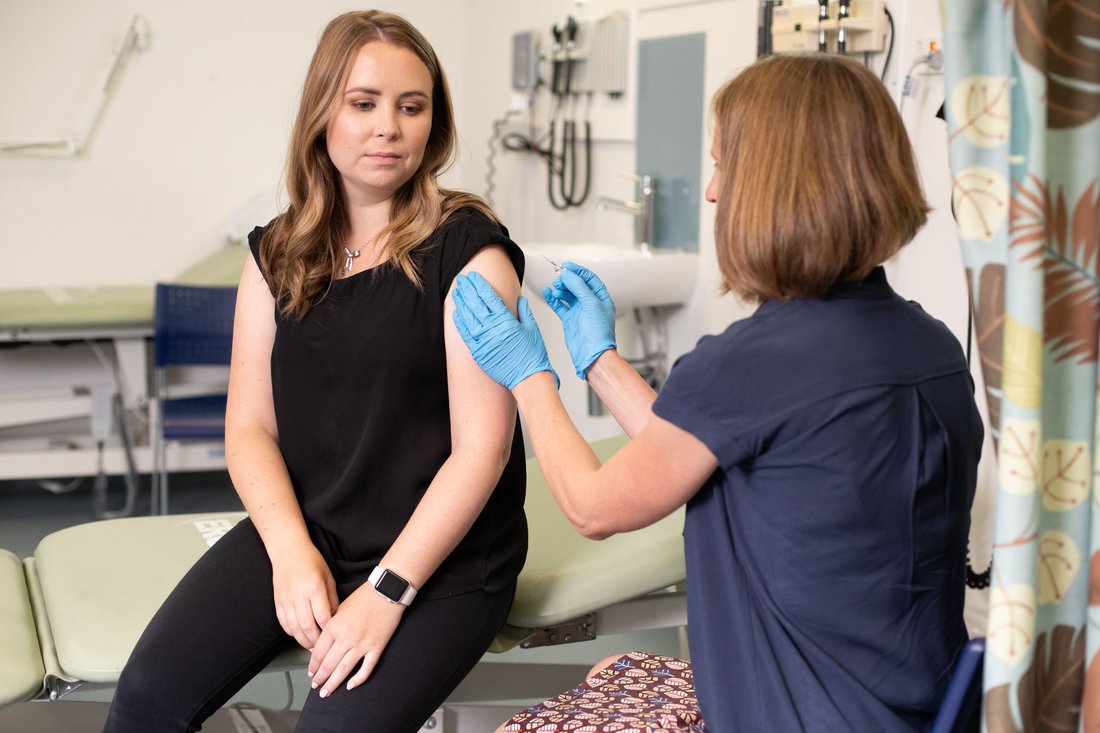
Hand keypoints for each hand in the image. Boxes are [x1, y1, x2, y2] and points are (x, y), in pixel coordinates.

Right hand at [270, 545, 338, 649]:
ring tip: (312, 646)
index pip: (322, 617)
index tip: (334, 637)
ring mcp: (286, 600)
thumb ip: (332, 599)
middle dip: (316, 640)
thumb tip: (334, 619)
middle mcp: (298, 595)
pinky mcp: (278, 602)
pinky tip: (299, 635)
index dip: (328, 630)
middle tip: (323, 647)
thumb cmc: (311, 561)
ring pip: (294, 628)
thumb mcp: (328, 577)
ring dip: (303, 640)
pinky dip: (292, 633)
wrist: (288, 551)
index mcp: (314, 588)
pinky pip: (284, 623)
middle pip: (307, 626)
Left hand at [307, 584, 404, 697]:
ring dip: (333, 683)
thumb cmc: (363, 597)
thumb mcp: (340, 609)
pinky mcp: (377, 647)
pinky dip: (358, 679)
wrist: (386, 591)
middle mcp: (346, 638)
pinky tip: (351, 686)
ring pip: (344, 670)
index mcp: (334, 626)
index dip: (312, 666)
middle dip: (320, 678)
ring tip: (326, 691)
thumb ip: (331, 627)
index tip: (311, 673)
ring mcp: (362, 644)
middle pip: (328, 664)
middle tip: (316, 686)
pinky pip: (366, 668)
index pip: (318, 653)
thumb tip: (324, 645)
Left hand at [452, 272, 558, 389]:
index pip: (489, 297)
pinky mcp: (478, 353)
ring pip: (468, 317)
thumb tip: (520, 300)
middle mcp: (493, 329)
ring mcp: (484, 341)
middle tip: (461, 280)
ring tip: (456, 293)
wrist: (527, 379)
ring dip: (461, 303)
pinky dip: (460, 323)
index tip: (474, 277)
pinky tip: (456, 314)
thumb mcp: (532, 329)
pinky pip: (465, 335)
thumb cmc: (532, 357)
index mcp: (507, 321)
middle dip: (468, 289)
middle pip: (476, 303)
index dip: (480, 285)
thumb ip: (525, 312)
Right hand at [542, 262, 616, 378]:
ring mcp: (579, 311)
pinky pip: (559, 305)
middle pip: (576, 285)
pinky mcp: (569, 320)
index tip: (566, 266)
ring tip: (555, 288)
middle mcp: (590, 303)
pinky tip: (547, 293)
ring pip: (567, 294)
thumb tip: (568, 275)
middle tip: (559, 280)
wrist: (592, 355)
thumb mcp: (591, 304)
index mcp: (601, 298)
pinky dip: (552, 299)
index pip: (589, 278)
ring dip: (560, 289)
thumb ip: (579, 287)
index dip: (577, 271)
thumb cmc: (598, 334)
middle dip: (567, 280)